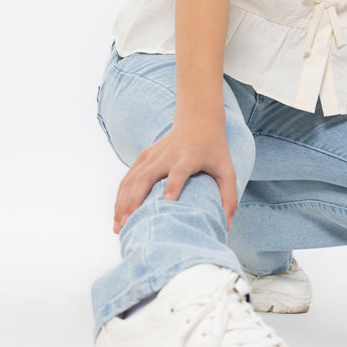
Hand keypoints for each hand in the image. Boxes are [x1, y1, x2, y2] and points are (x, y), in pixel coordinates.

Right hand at [112, 113, 237, 233]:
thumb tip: (226, 226)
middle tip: (129, 225)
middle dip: (135, 201)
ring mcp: (153, 154)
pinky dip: (121, 195)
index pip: (179, 172)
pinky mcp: (144, 155)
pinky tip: (117, 214)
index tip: (166, 203)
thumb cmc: (214, 149)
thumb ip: (229, 196)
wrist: (198, 120)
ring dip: (123, 202)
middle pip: (147, 176)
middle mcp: (167, 154)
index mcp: (189, 156)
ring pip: (133, 177)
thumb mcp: (227, 169)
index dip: (173, 186)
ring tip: (119, 226)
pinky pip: (128, 176)